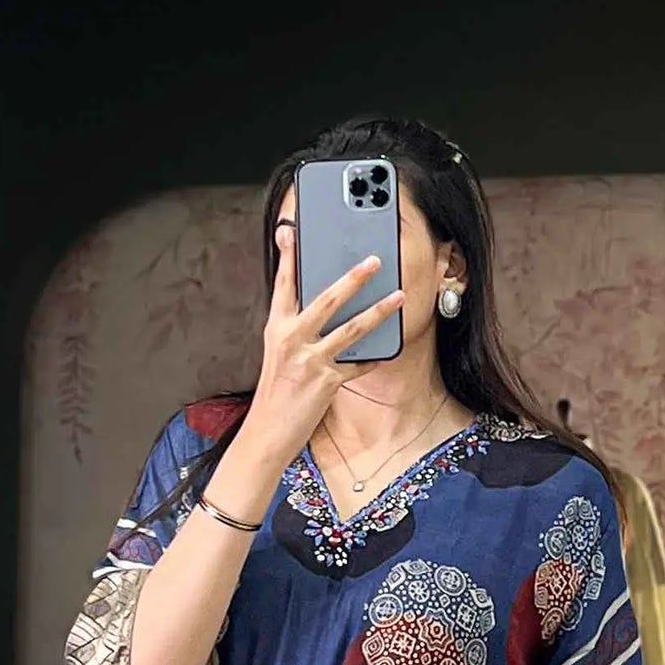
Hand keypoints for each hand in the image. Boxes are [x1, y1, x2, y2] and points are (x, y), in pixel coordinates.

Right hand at [234, 222, 405, 479]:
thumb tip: (322, 312)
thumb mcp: (278, 356)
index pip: (283, 284)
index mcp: (276, 328)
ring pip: (351, 329)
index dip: (288, 256)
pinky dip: (373, 357)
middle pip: (326, 299)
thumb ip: (296, 331)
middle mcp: (291, 339)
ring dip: (378, 310)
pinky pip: (358, 364)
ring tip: (398, 296)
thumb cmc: (274, 395)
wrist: (266, 435)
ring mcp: (310, 360)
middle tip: (374, 260)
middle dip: (353, 277)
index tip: (291, 229)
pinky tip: (388, 348)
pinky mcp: (326, 382)